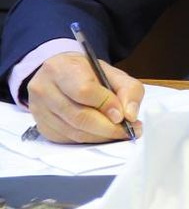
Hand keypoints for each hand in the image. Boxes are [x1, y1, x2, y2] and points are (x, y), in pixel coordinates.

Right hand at [25, 53, 144, 143]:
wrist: (61, 75)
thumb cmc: (88, 73)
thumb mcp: (112, 73)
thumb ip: (128, 90)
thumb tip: (130, 115)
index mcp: (60, 68)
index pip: (84, 91)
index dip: (106, 105)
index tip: (123, 115)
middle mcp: (44, 88)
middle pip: (79, 116)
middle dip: (108, 128)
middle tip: (128, 130)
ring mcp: (39, 109)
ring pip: (74, 132)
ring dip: (101, 137)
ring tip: (119, 133)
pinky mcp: (42, 126)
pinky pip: (68, 139)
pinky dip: (89, 140)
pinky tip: (102, 134)